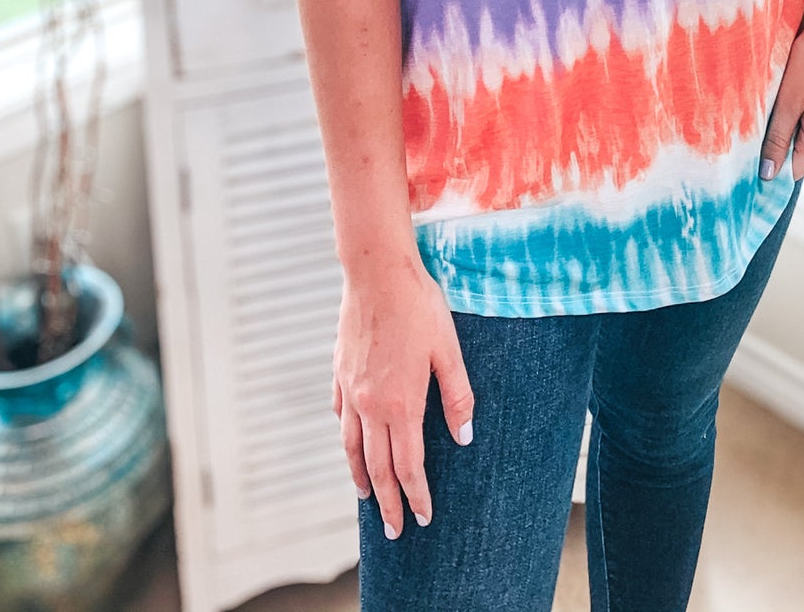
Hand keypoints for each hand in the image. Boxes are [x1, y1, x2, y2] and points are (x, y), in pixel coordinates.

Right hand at [332, 252, 474, 537]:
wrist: (376, 271)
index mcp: (401, 404)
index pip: (408, 466)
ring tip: (368, 499)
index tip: (422, 519)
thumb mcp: (449, 350)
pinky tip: (351, 441)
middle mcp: (370, 405)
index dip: (416, 495)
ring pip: (351, 447)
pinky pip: (340, 415)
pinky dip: (346, 436)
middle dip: (387, 502)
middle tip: (393, 531)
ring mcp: (350, 390)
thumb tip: (464, 438)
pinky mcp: (339, 372)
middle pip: (377, 467)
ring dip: (361, 477)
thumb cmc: (418, 306)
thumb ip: (457, 397)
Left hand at [759, 0, 803, 182]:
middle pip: (801, 157)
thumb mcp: (787, 99)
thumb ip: (777, 139)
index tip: (750, 155)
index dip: (770, 166)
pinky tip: (801, 93)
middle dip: (780, 143)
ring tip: (784, 99)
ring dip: (793, 127)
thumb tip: (767, 175)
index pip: (792, 172)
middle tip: (765, 115)